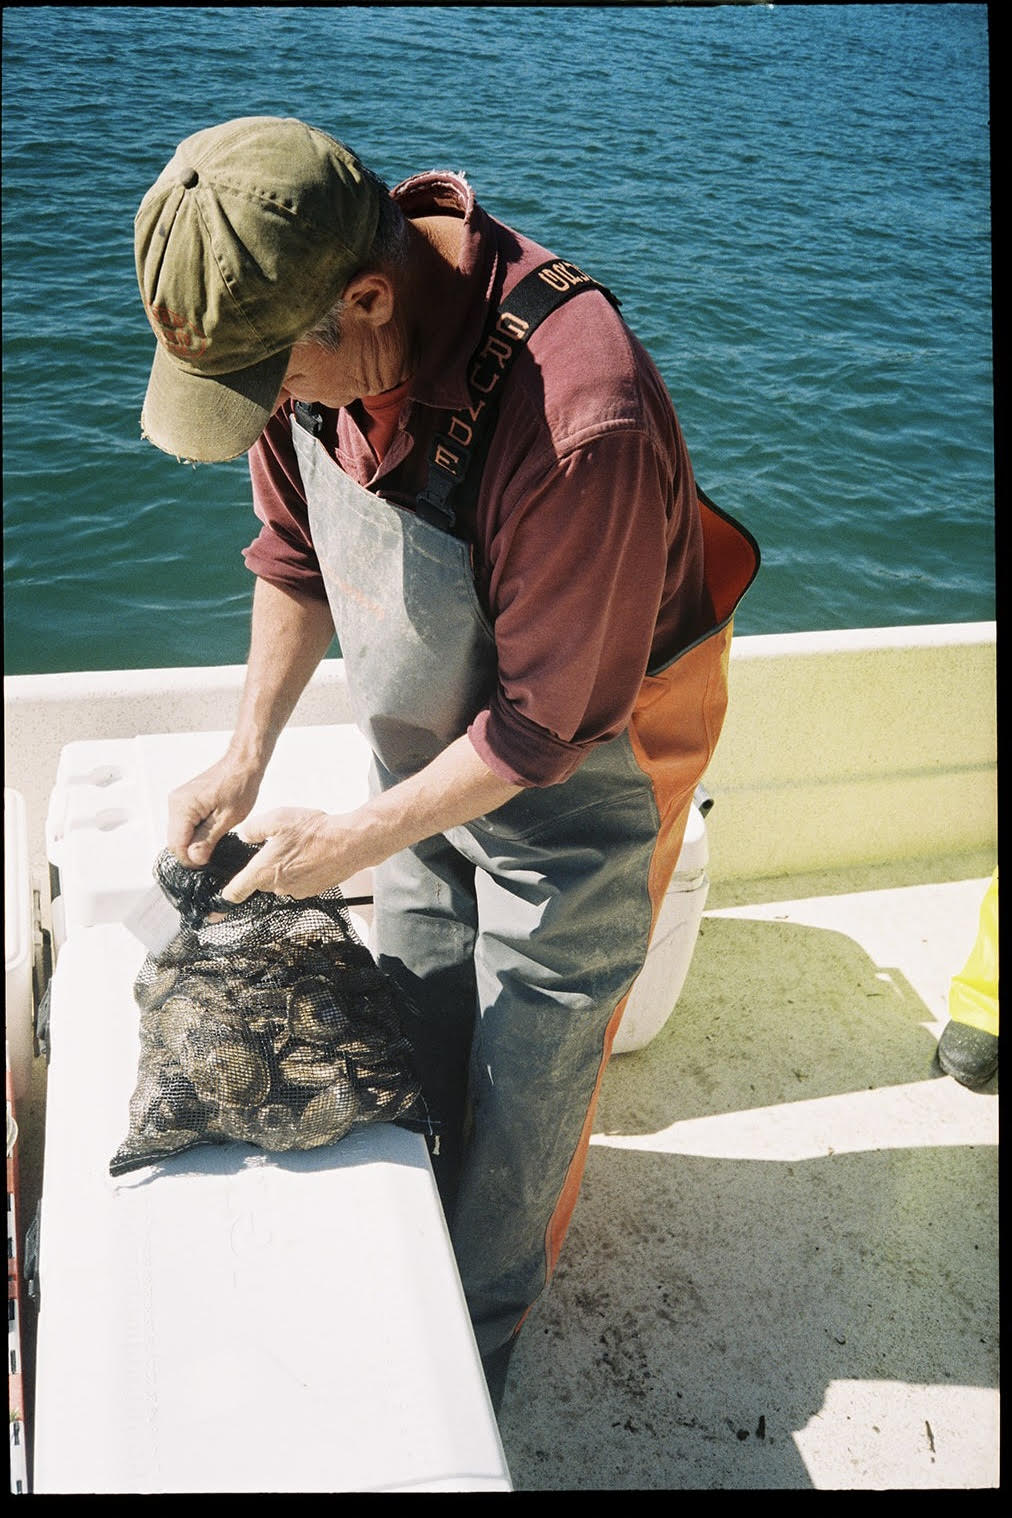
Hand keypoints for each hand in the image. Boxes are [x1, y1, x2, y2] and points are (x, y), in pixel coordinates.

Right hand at [166, 757, 265, 866]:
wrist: (242, 764)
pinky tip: (211, 830)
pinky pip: (184, 824)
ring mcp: (178, 801)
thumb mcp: (227, 818)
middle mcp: (175, 803)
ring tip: (214, 839)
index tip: (206, 864)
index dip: (191, 859)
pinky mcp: (185, 801)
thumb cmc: (239, 785)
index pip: (177, 845)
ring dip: (193, 841)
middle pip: (175, 840)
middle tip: (212, 854)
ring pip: (179, 833)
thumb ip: (208, 840)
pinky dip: (195, 832)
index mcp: (183, 807)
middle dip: (191, 851)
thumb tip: (194, 858)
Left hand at [218, 808, 354, 903]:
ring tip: (296, 848)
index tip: (218, 902)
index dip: (225, 896)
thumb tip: (244, 835)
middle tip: (272, 848)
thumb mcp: (277, 819)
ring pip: (279, 881)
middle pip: (258, 883)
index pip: (235, 892)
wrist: (349, 844)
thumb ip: (253, 829)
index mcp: (263, 871)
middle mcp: (277, 886)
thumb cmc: (314, 831)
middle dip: (261, 869)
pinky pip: (297, 882)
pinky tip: (308, 855)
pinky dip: (299, 871)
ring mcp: (296, 891)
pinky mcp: (312, 890)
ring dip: (282, 869)